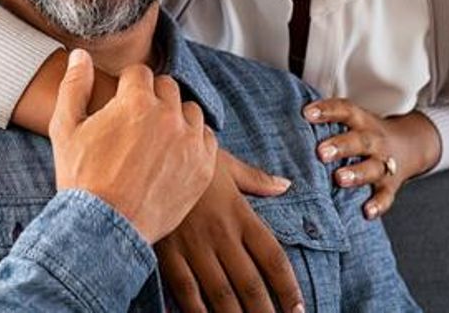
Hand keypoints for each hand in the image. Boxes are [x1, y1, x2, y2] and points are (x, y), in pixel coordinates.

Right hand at [50, 49, 216, 242]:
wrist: (104, 228)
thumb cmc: (82, 178)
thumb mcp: (65, 127)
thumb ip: (74, 85)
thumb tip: (81, 55)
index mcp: (136, 101)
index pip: (140, 73)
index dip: (127, 86)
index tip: (120, 103)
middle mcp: (168, 116)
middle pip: (168, 88)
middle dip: (152, 98)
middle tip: (136, 122)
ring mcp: (189, 142)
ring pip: (190, 111)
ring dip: (176, 117)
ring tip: (156, 138)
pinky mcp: (203, 168)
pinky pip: (207, 139)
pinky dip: (194, 141)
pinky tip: (174, 153)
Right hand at [156, 151, 302, 312]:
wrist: (149, 151)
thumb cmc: (190, 158)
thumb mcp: (227, 165)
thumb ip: (257, 179)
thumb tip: (285, 185)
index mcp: (240, 215)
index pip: (273, 258)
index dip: (288, 287)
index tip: (298, 308)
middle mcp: (221, 235)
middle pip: (250, 284)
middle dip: (265, 312)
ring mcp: (193, 247)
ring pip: (221, 294)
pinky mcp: (168, 253)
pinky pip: (185, 290)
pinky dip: (195, 311)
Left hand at [303, 98, 440, 219]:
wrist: (411, 145)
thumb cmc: (365, 133)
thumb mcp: (353, 121)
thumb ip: (326, 121)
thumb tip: (284, 117)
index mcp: (361, 121)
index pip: (345, 110)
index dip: (327, 110)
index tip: (307, 113)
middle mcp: (374, 141)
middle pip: (360, 140)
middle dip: (341, 146)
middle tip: (321, 152)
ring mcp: (384, 164)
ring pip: (373, 168)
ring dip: (357, 173)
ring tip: (340, 179)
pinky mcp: (391, 186)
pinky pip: (386, 196)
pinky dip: (378, 204)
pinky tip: (366, 211)